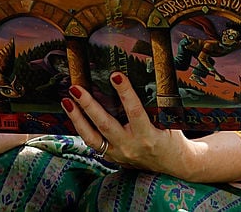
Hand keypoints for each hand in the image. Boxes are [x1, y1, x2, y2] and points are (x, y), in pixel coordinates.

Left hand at [62, 71, 194, 175]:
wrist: (174, 164)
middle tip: (76, 88)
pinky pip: (92, 143)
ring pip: (92, 138)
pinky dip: (81, 128)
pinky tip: (72, 115)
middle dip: (89, 105)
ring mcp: (119, 154)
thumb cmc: (172, 137)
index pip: (134, 111)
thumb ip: (154, 106)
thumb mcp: (169, 121)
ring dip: (77, 118)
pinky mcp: (112, 158)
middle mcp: (131, 147)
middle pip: (105, 125)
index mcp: (149, 136)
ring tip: (66, 101)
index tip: (116, 76)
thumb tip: (134, 82)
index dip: (125, 93)